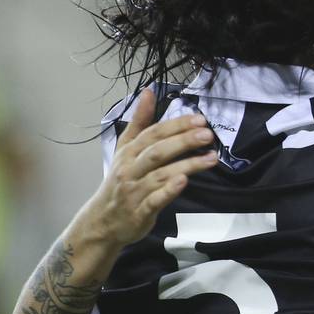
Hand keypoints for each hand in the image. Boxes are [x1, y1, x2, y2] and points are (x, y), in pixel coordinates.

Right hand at [77, 86, 217, 248]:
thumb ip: (139, 122)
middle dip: (183, 141)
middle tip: (207, 134)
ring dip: (187, 165)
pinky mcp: (140, 212)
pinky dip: (169, 191)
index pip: (153, 134)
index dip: (176, 125)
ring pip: (161, 175)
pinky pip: (155, 200)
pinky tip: (184, 182)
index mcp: (128, 152)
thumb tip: (148, 91)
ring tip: (211, 158)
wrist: (102, 221)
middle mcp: (130, 169)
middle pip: (157, 152)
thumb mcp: (125, 149)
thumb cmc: (119, 181)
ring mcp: (134, 191)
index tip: (199, 119)